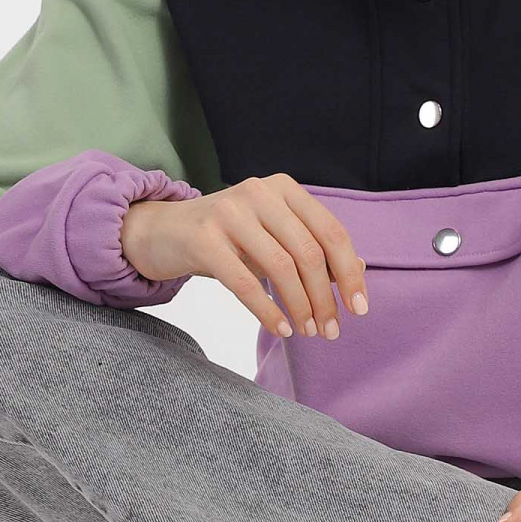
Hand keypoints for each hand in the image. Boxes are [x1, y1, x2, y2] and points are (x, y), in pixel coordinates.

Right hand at [121, 174, 368, 341]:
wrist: (161, 232)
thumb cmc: (226, 239)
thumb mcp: (271, 236)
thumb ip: (310, 248)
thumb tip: (358, 271)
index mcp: (284, 188)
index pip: (331, 232)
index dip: (349, 273)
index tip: (359, 308)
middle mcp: (259, 192)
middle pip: (309, 252)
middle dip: (325, 298)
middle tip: (330, 331)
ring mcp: (230, 212)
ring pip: (281, 267)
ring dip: (301, 307)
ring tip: (308, 332)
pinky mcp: (204, 238)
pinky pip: (245, 282)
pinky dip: (268, 311)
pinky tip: (282, 329)